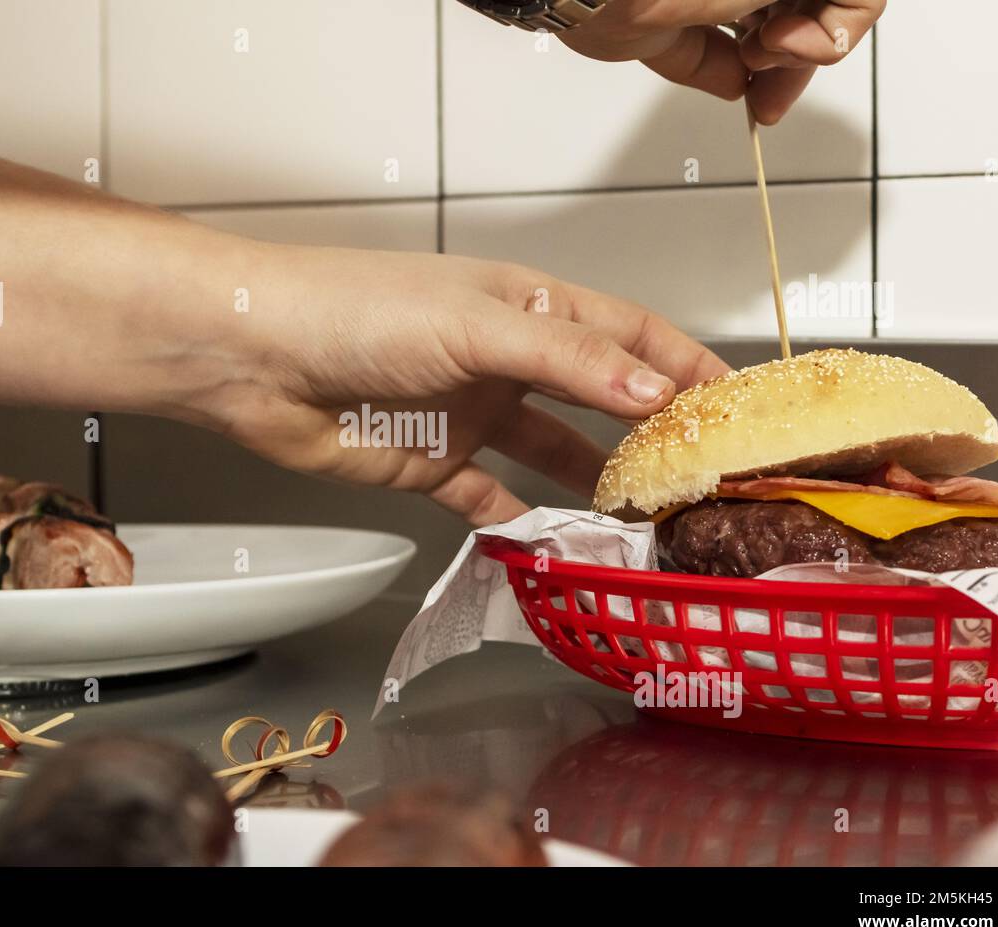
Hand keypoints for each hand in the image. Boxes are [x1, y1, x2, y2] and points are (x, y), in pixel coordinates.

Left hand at [196, 241, 728, 525]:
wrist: (259, 359)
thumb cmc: (357, 310)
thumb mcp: (477, 324)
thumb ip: (568, 361)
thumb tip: (656, 395)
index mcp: (526, 308)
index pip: (626, 336)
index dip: (683, 366)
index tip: (737, 404)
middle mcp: (507, 360)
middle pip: (598, 397)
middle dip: (651, 431)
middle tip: (705, 474)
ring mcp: (474, 415)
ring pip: (554, 453)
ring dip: (596, 482)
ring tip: (648, 519)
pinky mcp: (435, 465)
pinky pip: (493, 500)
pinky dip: (524, 523)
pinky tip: (558, 547)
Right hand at [559, 1, 885, 123]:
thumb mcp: (658, 37)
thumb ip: (703, 57)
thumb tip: (734, 80)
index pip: (774, 7)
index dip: (779, 58)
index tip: (765, 100)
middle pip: (808, 4)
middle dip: (798, 62)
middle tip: (770, 99)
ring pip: (838, 1)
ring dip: (810, 47)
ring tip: (762, 56)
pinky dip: (832, 33)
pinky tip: (780, 46)